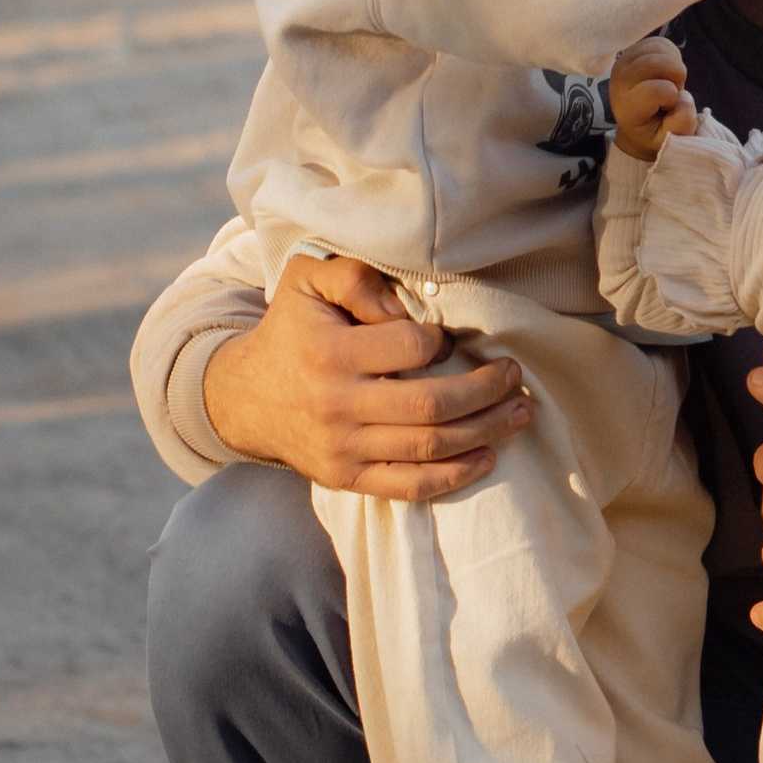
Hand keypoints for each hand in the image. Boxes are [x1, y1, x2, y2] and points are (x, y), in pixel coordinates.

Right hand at [200, 255, 532, 500]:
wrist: (243, 398)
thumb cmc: (291, 331)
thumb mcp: (306, 282)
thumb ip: (354, 275)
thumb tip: (403, 305)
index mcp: (329, 353)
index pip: (409, 347)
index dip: (444, 340)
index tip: (457, 337)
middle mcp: (336, 404)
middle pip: (430, 405)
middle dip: (486, 391)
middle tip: (515, 376)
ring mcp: (341, 448)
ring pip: (428, 448)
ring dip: (485, 431)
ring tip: (519, 413)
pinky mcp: (345, 478)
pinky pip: (408, 486)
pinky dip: (454, 476)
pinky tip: (487, 457)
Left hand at [609, 33, 697, 163]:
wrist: (639, 124)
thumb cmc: (656, 132)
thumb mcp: (670, 140)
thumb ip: (681, 123)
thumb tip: (682, 96)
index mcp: (627, 108)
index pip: (654, 90)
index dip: (671, 96)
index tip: (668, 107)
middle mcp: (620, 82)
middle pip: (655, 62)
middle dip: (676, 76)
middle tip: (673, 92)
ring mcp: (623, 63)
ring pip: (659, 48)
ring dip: (674, 65)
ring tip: (669, 81)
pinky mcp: (632, 50)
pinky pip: (660, 42)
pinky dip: (672, 54)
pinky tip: (668, 71)